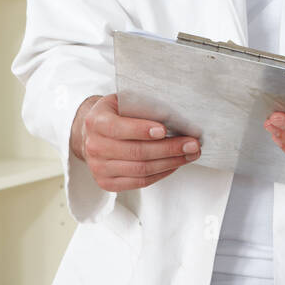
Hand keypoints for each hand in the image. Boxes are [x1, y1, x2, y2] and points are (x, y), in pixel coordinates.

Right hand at [70, 93, 200, 191]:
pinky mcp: (107, 183)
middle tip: (192, 144)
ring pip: (141, 170)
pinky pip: (140, 182)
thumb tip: (175, 116)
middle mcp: (94, 146)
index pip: (119, 128)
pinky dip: (161, 173)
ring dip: (170, 162)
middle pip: (136, 152)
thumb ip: (141, 106)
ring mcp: (99, 167)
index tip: (164, 130)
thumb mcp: (122, 101)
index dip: (141, 129)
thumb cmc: (115, 114)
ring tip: (190, 154)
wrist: (93, 133)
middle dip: (169, 148)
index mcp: (96, 121)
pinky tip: (175, 164)